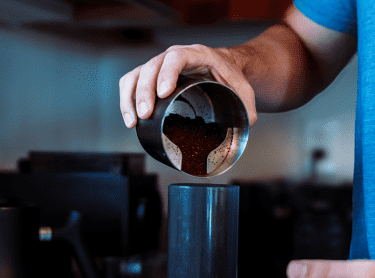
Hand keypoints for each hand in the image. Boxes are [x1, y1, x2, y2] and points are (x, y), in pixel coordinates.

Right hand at [118, 44, 256, 127]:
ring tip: (133, 121)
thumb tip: (247, 126)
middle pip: (152, 67)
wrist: (224, 67)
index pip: (177, 58)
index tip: (164, 92)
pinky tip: (130, 119)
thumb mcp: (244, 89)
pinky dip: (126, 99)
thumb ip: (248, 108)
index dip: (167, 73)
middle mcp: (174, 56)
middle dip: (145, 91)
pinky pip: (131, 82)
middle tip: (146, 114)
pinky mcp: (151, 77)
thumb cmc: (232, 76)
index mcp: (196, 55)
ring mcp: (160, 66)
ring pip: (137, 75)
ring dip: (131, 97)